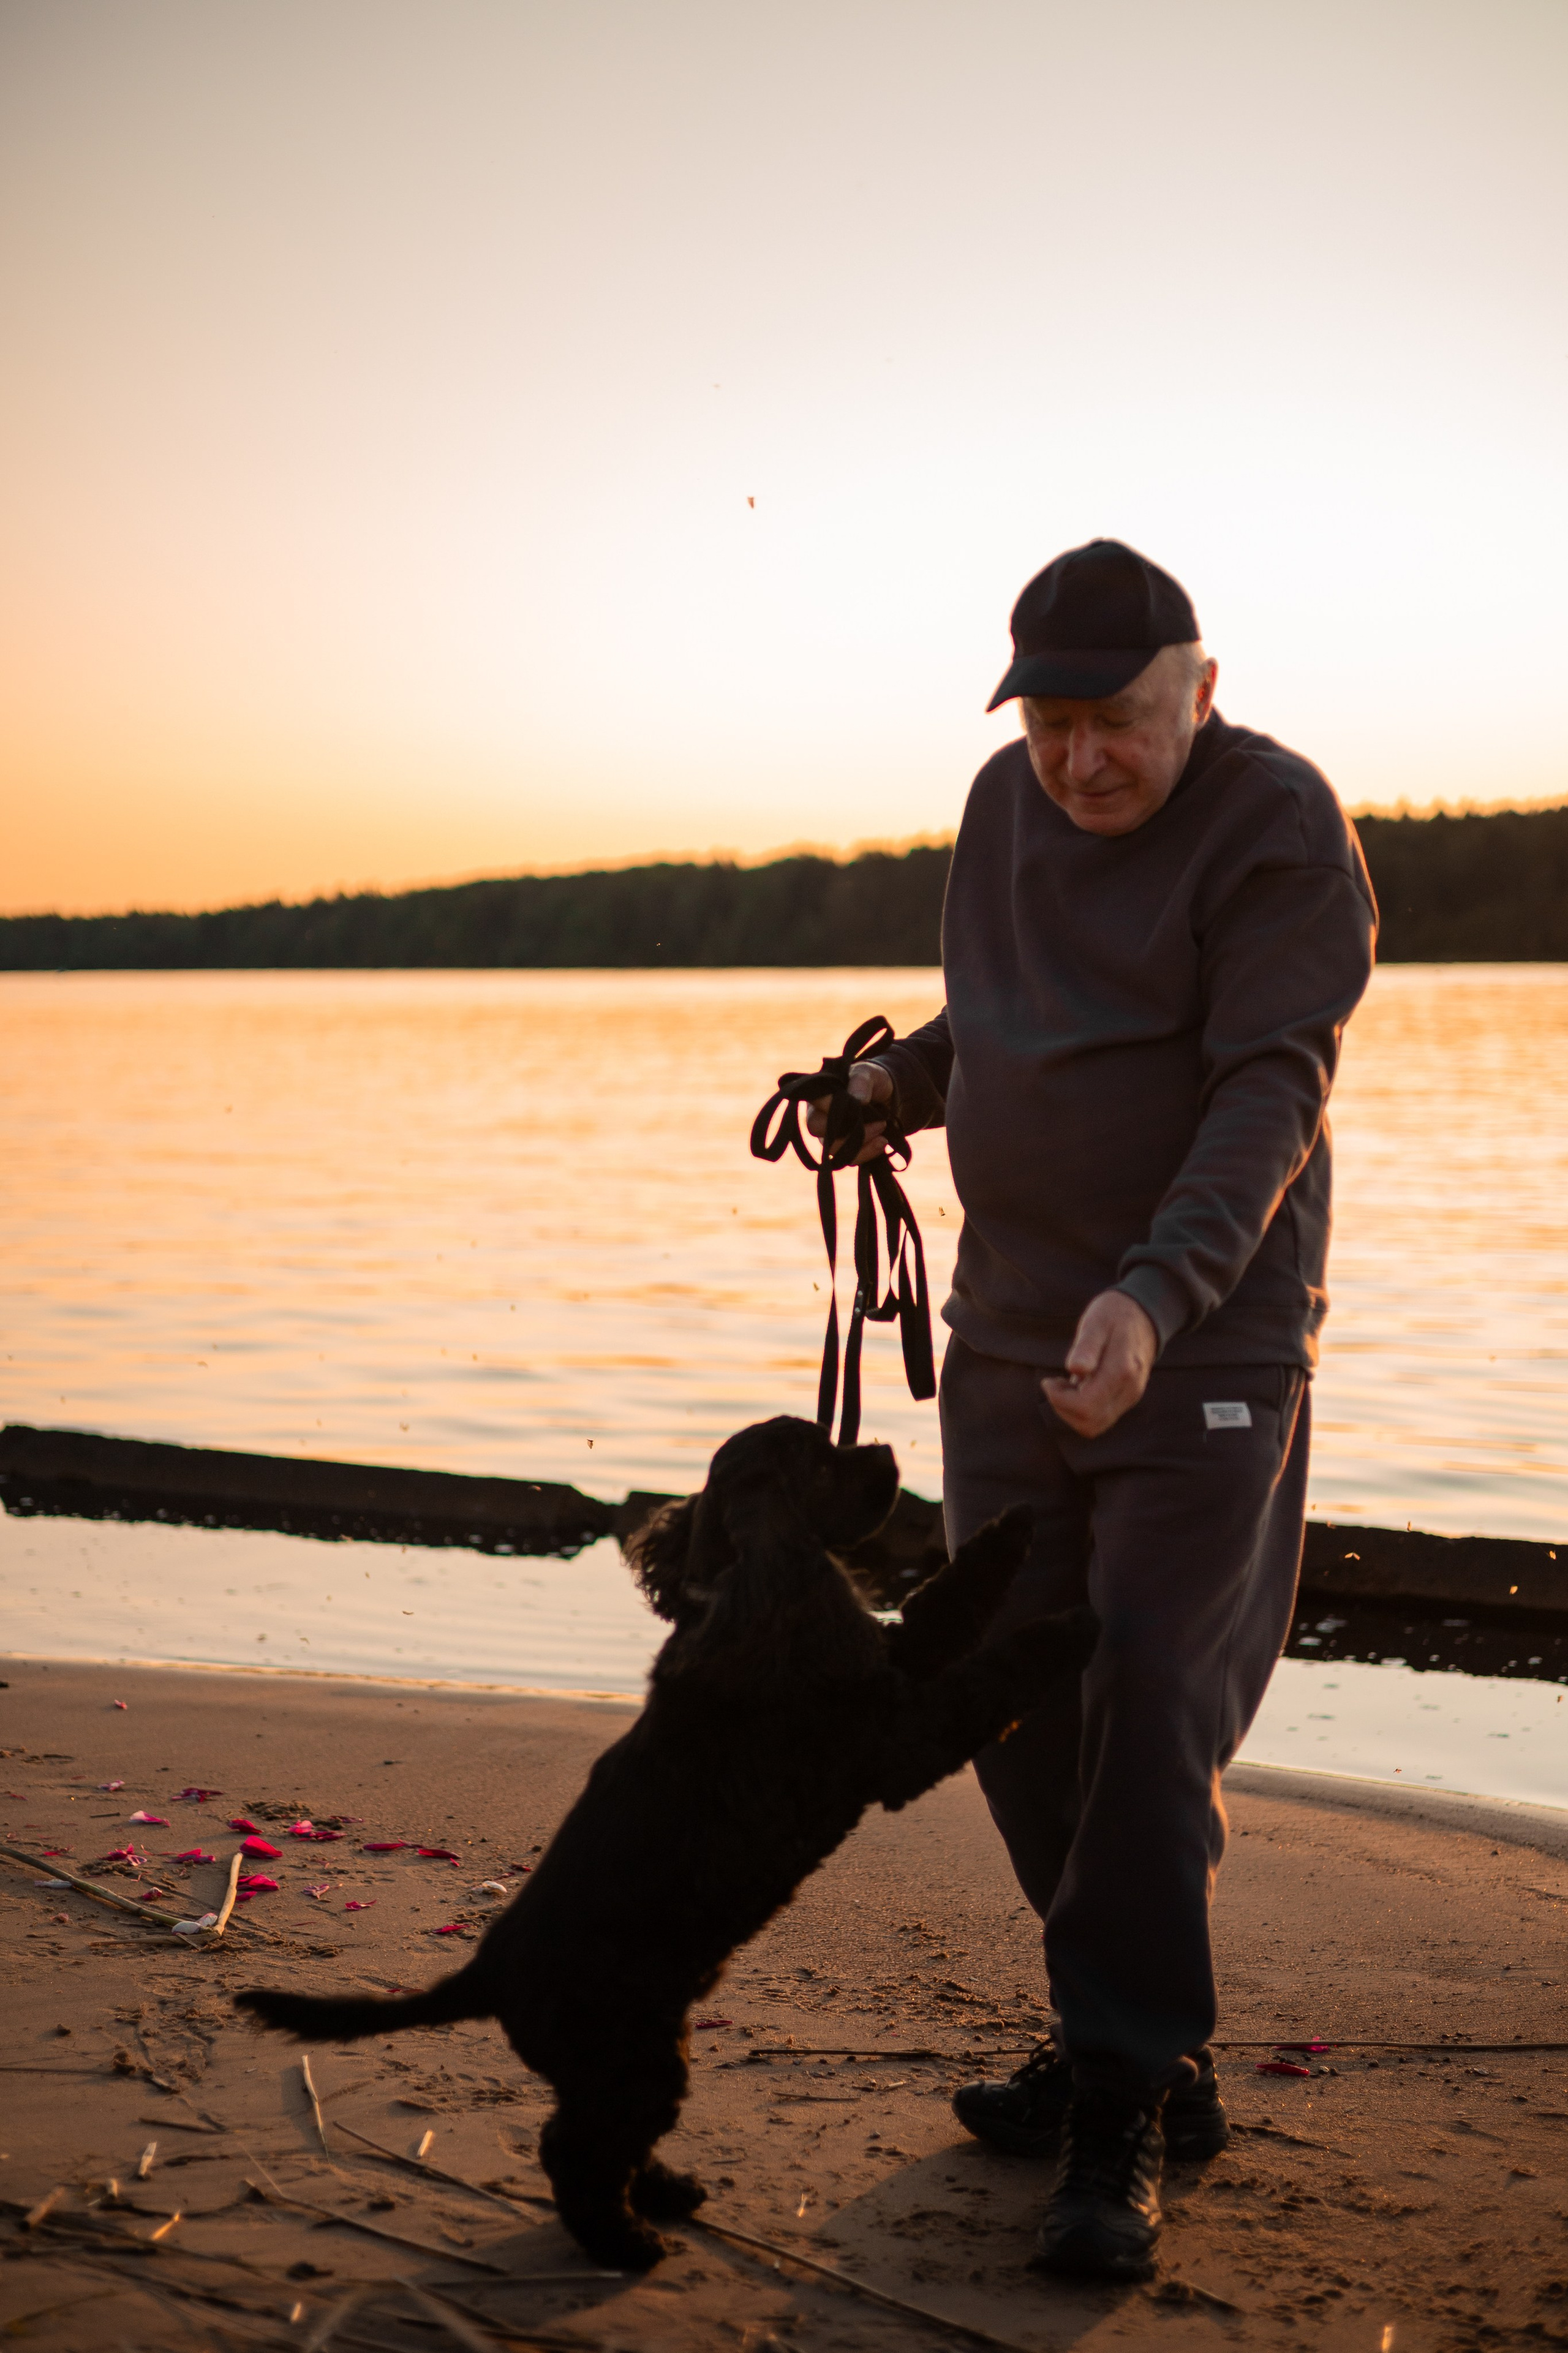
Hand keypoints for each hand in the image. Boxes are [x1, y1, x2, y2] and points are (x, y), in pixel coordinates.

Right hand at [806, 1059, 892, 1164]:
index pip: (813, 1101)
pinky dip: (867, 1153)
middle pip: (817, 1129)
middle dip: (848, 1127)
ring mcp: (829, 1137)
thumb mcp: (869, 1074)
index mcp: (819, 1094)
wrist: (887, 1099)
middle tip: (879, 1122)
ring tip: (883, 1131)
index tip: (856, 1102)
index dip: (828, 1104)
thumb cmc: (871, 1082)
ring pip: (833, 1149)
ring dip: (860, 1143)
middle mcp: (818, 1116)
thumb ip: (861, 1081)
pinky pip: (848, 1159)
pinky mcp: (843, 1151)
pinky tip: (882, 1143)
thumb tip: (858, 1100)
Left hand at [1041, 1291, 1156, 1438]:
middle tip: (1055, 1383)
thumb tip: (1076, 1369)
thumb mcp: (1096, 1322)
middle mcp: (1130, 1389)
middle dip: (1063, 1407)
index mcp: (1121, 1370)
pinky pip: (1101, 1418)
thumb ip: (1086, 1347)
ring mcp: (1131, 1396)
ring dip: (1071, 1411)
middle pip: (1089, 1422)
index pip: (1085, 1406)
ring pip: (1095, 1425)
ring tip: (1066, 1385)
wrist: (1144, 1314)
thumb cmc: (1113, 1315)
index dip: (1059, 1399)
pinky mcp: (1128, 1398)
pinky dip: (1083, 1409)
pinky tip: (1078, 1387)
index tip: (1048, 1381)